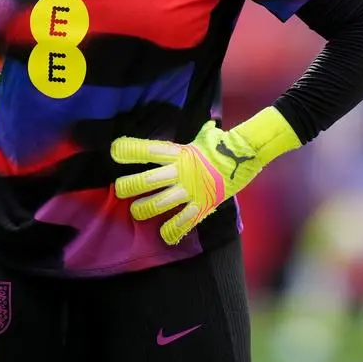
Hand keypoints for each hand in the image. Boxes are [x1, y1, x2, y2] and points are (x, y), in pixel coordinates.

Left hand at [112, 107, 299, 245]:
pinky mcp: (203, 205)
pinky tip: (165, 235)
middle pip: (146, 180)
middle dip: (128, 186)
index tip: (115, 151)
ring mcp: (191, 190)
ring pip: (159, 203)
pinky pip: (183, 222)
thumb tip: (205, 126)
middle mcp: (181, 171)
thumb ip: (198, 135)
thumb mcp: (206, 136)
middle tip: (120, 189)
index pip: (149, 150)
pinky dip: (172, 231)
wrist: (247, 156)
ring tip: (138, 211)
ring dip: (144, 209)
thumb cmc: (225, 144)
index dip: (130, 150)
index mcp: (179, 153)